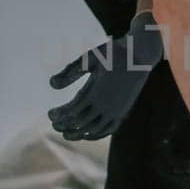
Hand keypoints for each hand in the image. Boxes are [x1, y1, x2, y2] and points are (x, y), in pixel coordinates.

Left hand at [47, 11, 163, 140]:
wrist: (140, 54)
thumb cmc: (113, 53)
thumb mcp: (89, 58)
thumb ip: (70, 72)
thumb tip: (51, 84)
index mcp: (97, 92)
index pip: (73, 111)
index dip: (60, 115)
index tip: (50, 114)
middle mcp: (107, 106)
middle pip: (81, 123)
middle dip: (65, 125)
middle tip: (53, 125)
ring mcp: (117, 111)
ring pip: (94, 130)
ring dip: (79, 134)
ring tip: (66, 134)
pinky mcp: (124, 112)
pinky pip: (109, 130)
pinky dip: (96, 135)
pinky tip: (86, 134)